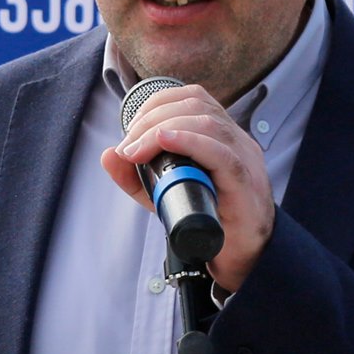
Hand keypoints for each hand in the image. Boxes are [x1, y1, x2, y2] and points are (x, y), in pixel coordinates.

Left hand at [101, 83, 273, 293]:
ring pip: (207, 124)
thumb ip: (135, 176)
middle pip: (196, 107)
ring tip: (137, 150)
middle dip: (153, 119)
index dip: (158, 102)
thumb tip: (108, 155)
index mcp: (221, 135)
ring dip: (162, 129)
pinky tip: (165, 141)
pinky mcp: (245, 185)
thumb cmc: (208, 219)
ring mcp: (244, 160)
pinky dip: (191, 142)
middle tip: (129, 145)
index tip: (131, 127)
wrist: (242, 256)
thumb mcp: (164, 193)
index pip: (194, 97)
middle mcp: (236, 141)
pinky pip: (223, 155)